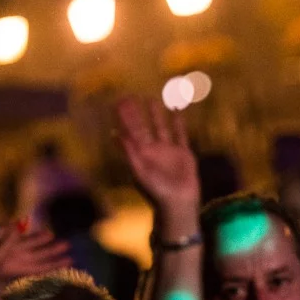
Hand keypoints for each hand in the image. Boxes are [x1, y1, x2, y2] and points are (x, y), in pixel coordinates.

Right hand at [0, 226, 70, 290]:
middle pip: (38, 252)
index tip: (72, 261)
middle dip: (52, 249)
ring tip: (51, 234)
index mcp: (18, 266)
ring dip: (38, 238)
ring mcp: (3, 249)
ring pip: (25, 242)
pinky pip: (6, 233)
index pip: (42, 264)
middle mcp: (14, 257)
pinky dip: (11, 229)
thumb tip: (20, 224)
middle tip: (68, 244)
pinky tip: (21, 224)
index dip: (56, 262)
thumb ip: (10, 240)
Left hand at [115, 97, 199, 212]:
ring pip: (161, 128)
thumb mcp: (139, 170)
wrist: (178, 202)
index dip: (124, 117)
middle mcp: (153, 150)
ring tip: (150, 99)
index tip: (118, 102)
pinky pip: (180, 134)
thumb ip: (129, 151)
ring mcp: (169, 150)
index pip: (130, 131)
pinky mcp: (184, 153)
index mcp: (140, 154)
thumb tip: (115, 133)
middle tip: (129, 96)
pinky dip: (179, 123)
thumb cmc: (156, 190)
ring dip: (155, 114)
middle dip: (136, 113)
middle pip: (143, 127)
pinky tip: (177, 111)